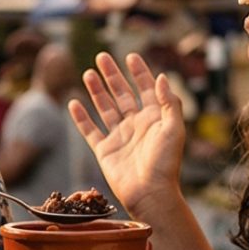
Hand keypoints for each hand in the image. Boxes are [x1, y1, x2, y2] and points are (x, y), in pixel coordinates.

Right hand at [71, 52, 187, 218]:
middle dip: (112, 75)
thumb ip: (170, 103)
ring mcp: (118, 136)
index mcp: (154, 118)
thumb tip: (161, 77)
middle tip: (101, 57)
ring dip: (96, 90)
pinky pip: (89, 130)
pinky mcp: (104, 150)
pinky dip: (81, 117)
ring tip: (87, 73)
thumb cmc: (166, 163)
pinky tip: (73, 103)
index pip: (145, 89)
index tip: (131, 56)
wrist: (150, 193)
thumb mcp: (175, 129)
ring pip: (104, 108)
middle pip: (122, 93)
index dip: (139, 72)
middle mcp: (135, 124)